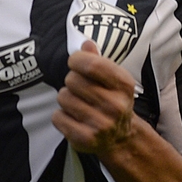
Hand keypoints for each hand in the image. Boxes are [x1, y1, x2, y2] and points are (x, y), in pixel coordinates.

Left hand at [52, 39, 135, 155]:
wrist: (121, 138)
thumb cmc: (111, 101)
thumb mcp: (112, 80)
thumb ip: (97, 60)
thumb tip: (85, 43)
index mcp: (124, 85)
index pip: (92, 65)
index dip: (76, 60)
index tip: (75, 63)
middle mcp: (115, 105)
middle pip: (72, 80)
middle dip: (71, 82)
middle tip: (81, 91)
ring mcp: (101, 124)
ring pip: (62, 97)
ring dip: (66, 99)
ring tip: (79, 105)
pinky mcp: (86, 138)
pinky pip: (57, 117)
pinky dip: (61, 117)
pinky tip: (75, 119)